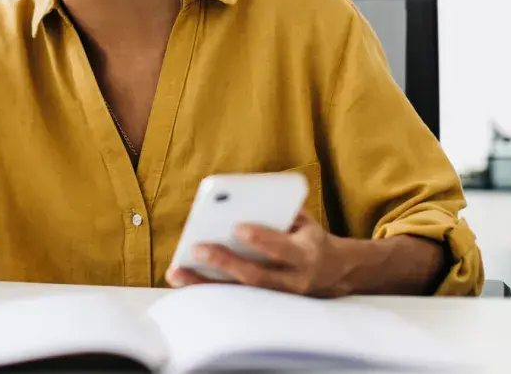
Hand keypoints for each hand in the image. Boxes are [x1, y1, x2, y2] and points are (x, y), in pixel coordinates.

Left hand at [167, 213, 350, 297]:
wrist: (334, 273)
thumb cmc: (308, 238)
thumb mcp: (304, 221)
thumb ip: (279, 212)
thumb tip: (242, 202)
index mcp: (306, 254)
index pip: (282, 249)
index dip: (261, 239)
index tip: (237, 227)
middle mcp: (294, 281)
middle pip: (256, 276)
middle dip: (225, 262)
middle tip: (197, 249)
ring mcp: (278, 299)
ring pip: (238, 294)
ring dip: (205, 284)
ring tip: (176, 271)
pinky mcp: (264, 307)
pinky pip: (231, 301)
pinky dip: (206, 291)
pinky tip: (182, 279)